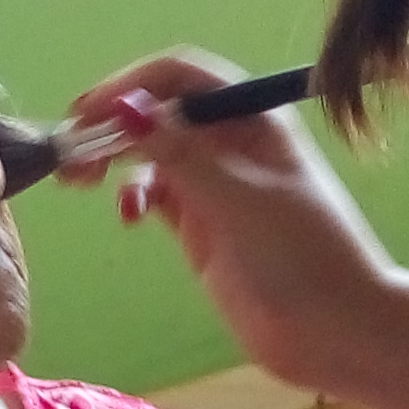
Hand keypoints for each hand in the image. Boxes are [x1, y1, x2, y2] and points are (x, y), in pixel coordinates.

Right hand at [65, 52, 395, 398]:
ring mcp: (216, 185)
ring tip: (80, 182)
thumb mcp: (237, 199)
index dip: (130, 86)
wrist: (337, 331)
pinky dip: (135, 197)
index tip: (87, 113)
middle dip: (113, 126)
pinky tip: (127, 216)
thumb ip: (179, 154)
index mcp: (252, 118)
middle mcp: (232, 142)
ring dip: (116, 162)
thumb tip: (125, 106)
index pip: (180, 77)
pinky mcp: (204, 226)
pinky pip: (157, 195)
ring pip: (152, 154)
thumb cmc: (301, 256)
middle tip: (71, 154)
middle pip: (159, 113)